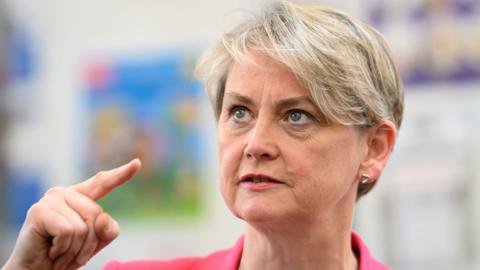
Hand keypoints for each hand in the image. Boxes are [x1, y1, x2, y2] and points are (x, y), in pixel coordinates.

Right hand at [2, 159, 141, 269]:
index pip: (102, 183)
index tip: (137, 163)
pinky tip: (51, 250)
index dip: (121, 174)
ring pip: (83, 227)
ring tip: (59, 253)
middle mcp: (64, 193)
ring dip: (75, 249)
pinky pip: (69, 232)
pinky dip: (63, 249)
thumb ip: (106, 230)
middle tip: (70, 252)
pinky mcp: (39, 211)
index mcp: (79, 197)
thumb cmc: (64, 255)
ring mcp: (51, 199)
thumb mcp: (94, 243)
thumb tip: (103, 218)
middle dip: (88, 242)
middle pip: (97, 215)